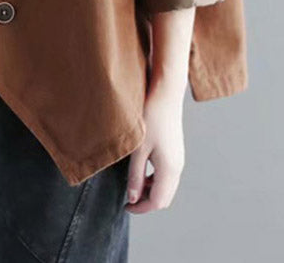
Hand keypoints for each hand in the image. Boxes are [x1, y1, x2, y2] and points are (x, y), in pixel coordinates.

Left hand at [125, 82, 184, 212]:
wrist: (165, 94)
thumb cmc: (151, 117)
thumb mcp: (138, 149)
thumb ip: (135, 175)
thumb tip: (133, 198)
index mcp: (169, 169)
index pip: (157, 202)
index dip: (141, 208)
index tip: (125, 207)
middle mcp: (177, 168)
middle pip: (164, 198)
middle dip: (146, 202)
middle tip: (127, 198)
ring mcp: (178, 159)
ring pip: (166, 187)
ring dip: (150, 190)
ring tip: (131, 182)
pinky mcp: (175, 151)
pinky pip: (166, 175)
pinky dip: (154, 179)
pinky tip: (140, 169)